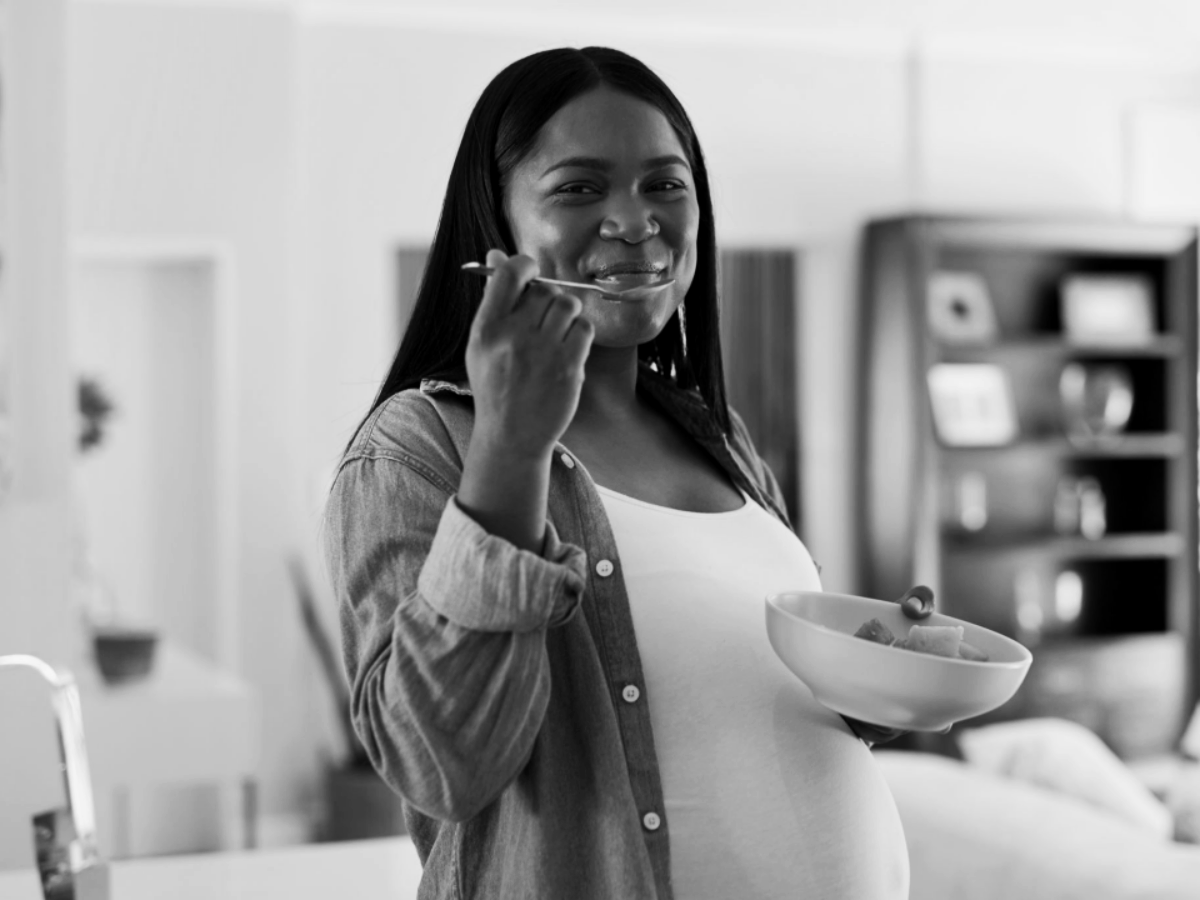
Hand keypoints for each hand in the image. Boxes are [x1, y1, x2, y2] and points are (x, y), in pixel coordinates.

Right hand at [466, 249, 593, 457]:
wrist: (512, 436)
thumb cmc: (496, 385)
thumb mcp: (482, 343)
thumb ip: (492, 300)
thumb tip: (497, 255)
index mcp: (486, 328)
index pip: (511, 273)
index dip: (526, 266)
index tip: (531, 274)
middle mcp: (513, 337)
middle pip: (544, 290)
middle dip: (548, 299)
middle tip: (544, 319)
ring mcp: (543, 352)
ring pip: (567, 304)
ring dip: (566, 314)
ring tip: (556, 334)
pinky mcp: (568, 366)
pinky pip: (584, 328)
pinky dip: (579, 335)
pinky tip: (568, 350)